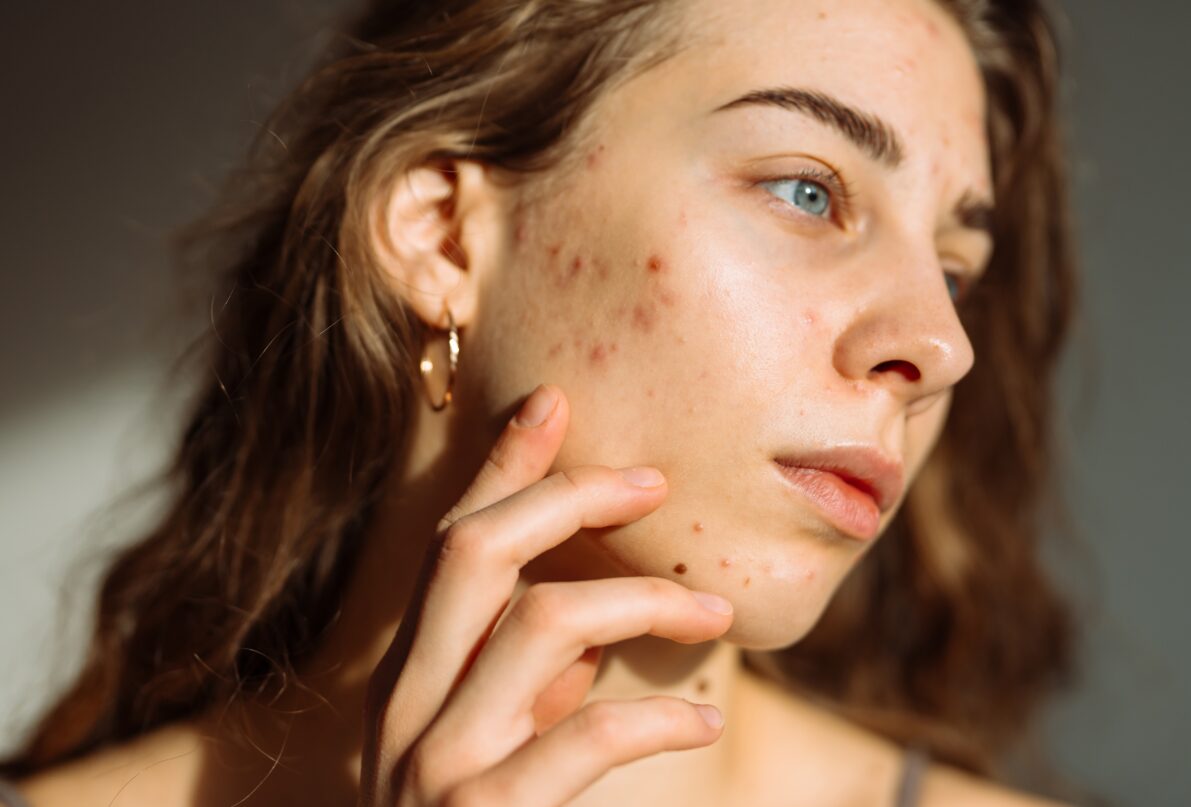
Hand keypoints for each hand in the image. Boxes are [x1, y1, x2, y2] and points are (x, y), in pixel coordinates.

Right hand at [358, 384, 733, 805]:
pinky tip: (699, 716)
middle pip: (472, 552)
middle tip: (652, 481)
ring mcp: (436, 769)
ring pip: (536, 622)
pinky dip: (654, 715)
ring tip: (714, 608)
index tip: (557, 405)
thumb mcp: (488, 762)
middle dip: (564, 495)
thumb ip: (522, 698)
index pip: (449, 546)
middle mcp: (405, 713)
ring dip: (640, 600)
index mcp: (408, 686)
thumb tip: (586, 641)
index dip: (502, 468)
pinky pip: (579, 735)